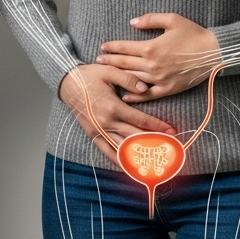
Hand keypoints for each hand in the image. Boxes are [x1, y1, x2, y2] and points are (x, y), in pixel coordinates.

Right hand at [59, 63, 176, 162]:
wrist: (67, 82)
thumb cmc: (89, 75)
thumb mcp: (109, 71)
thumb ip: (129, 79)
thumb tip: (145, 89)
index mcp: (113, 107)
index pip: (141, 121)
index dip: (158, 127)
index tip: (172, 131)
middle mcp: (107, 122)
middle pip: (135, 137)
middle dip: (154, 142)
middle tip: (170, 148)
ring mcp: (99, 131)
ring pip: (123, 148)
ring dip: (140, 155)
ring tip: (155, 160)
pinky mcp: (92, 134)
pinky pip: (107, 151)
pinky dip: (119, 161)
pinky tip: (130, 167)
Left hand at [96, 13, 220, 102]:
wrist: (214, 52)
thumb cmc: (193, 34)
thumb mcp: (172, 19)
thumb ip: (150, 20)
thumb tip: (133, 22)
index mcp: (151, 47)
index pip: (125, 47)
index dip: (112, 47)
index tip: (102, 47)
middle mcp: (152, 65)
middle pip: (124, 64)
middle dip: (109, 61)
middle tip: (97, 61)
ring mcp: (159, 79)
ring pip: (133, 78)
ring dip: (118, 76)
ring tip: (107, 75)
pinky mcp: (168, 89)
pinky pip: (148, 95)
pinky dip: (135, 96)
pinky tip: (126, 96)